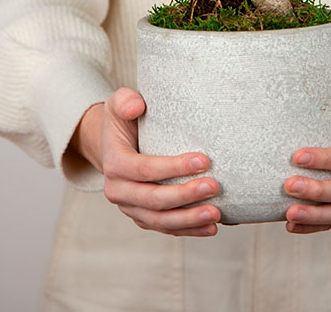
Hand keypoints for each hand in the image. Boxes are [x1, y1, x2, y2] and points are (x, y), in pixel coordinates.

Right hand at [69, 87, 220, 236]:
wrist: (117, 144)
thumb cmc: (125, 119)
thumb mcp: (119, 103)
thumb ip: (125, 100)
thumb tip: (137, 105)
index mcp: (114, 163)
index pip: (144, 169)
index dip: (173, 167)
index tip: (204, 160)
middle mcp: (118, 191)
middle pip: (153, 199)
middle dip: (185, 195)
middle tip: (214, 186)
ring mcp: (131, 207)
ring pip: (159, 220)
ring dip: (189, 219)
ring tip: (216, 214)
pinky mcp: (144, 217)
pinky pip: (166, 228)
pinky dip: (188, 230)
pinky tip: (212, 227)